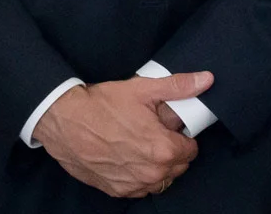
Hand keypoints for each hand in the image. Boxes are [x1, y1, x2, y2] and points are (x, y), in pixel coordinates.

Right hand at [33, 72, 211, 198]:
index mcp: (162, 149)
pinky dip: (139, 176)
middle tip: (156, 133)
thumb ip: (178, 86)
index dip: (183, 136)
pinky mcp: (116, 190)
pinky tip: (129, 157)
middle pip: (178, 167)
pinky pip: (140, 188)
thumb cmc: (102, 105)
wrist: (64, 121)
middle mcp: (150, 173)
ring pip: (160, 180)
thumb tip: (206, 80)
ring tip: (142, 145)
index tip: (172, 128)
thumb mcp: (143, 89)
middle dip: (173, 152)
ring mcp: (132, 184)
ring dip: (158, 167)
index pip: (191, 150)